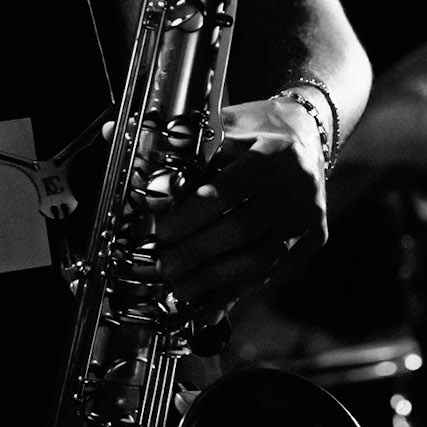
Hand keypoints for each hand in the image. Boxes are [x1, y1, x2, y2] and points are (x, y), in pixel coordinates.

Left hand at [150, 94, 327, 311]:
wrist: (308, 134)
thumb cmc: (255, 128)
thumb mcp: (221, 121)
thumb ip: (173, 137)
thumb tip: (112, 132)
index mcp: (274, 152)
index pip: (229, 189)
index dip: (193, 214)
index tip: (162, 229)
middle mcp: (299, 186)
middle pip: (242, 228)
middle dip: (197, 251)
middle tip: (163, 263)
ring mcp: (309, 216)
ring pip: (259, 258)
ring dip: (215, 279)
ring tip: (180, 286)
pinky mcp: (314, 239)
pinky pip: (270, 271)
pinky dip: (236, 289)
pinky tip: (209, 305)